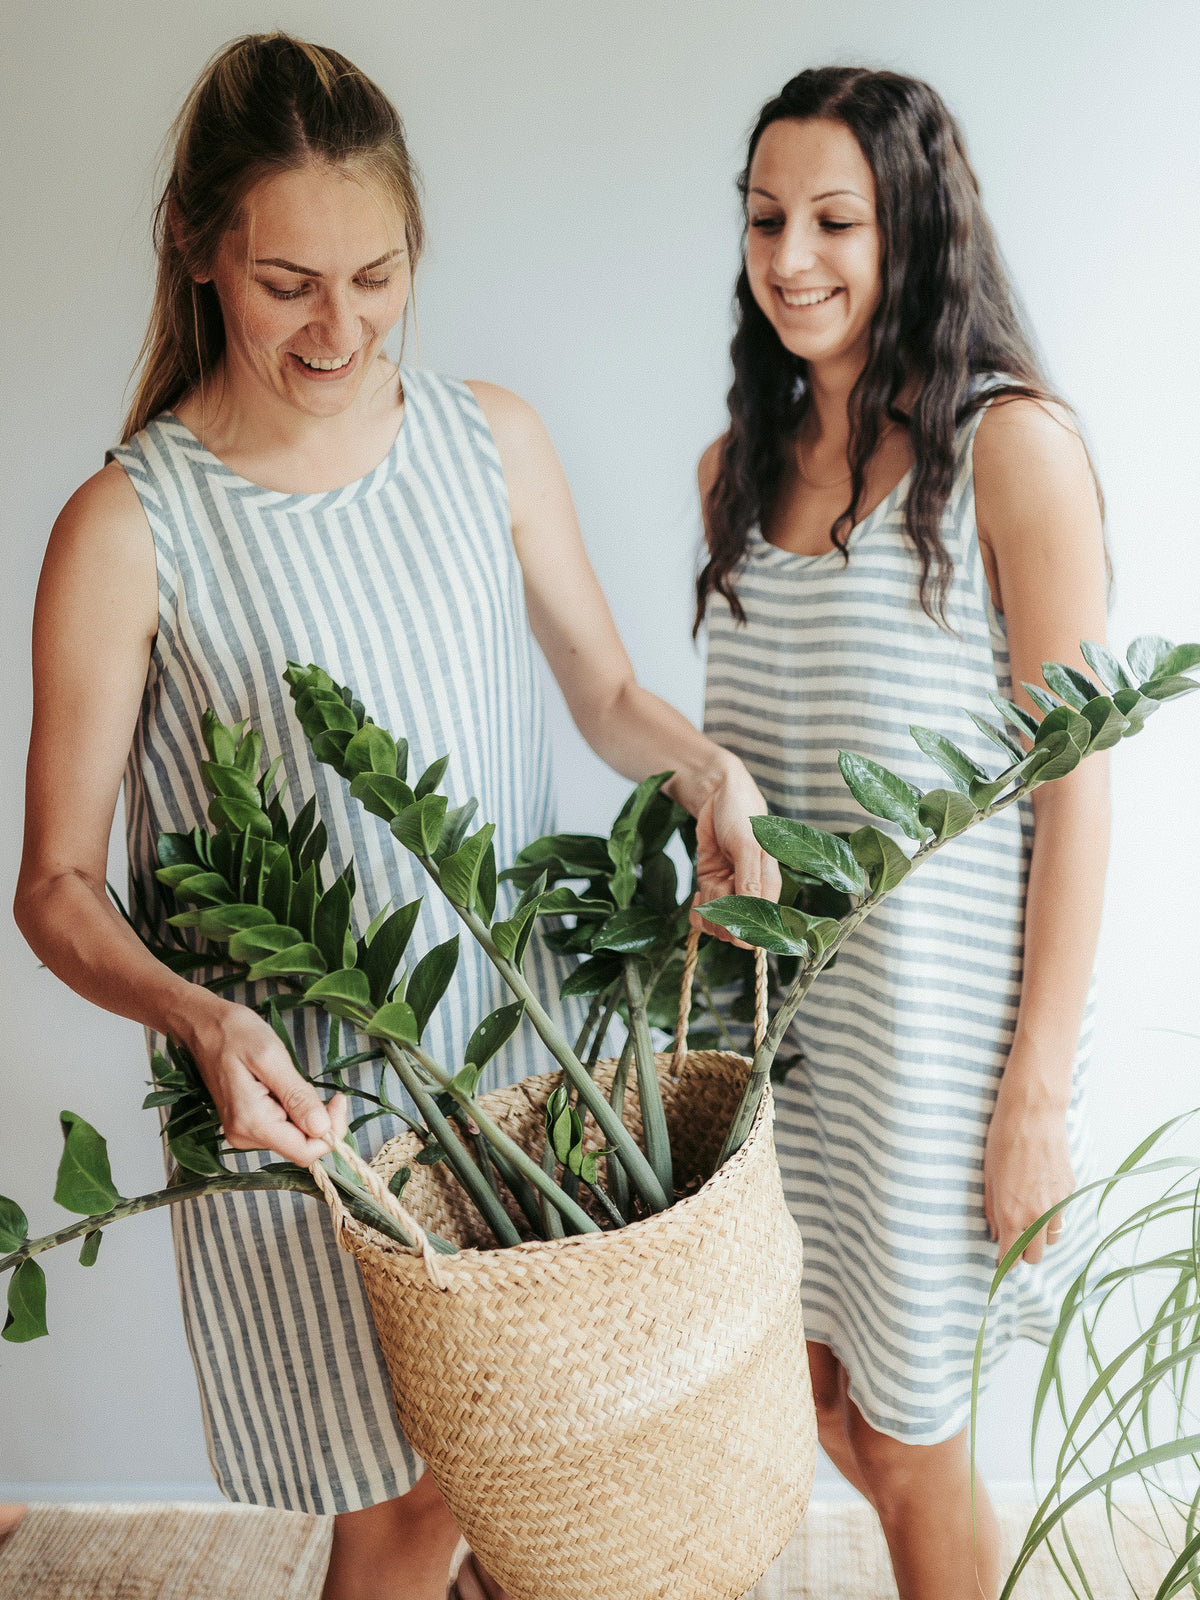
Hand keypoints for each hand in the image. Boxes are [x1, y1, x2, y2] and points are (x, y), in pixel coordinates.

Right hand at [183, 999, 348, 1166]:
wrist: (202, 1025)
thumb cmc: (233, 1033)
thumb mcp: (271, 1057)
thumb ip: (297, 1096)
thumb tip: (322, 1128)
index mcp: (251, 1122)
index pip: (304, 1152)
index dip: (331, 1133)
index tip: (338, 1099)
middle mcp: (245, 1135)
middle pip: (300, 1146)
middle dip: (320, 1120)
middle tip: (323, 1088)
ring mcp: (244, 1131)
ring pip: (293, 1136)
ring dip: (304, 1112)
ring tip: (289, 1079)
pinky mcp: (246, 1123)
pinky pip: (282, 1126)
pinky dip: (292, 1109)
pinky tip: (281, 1085)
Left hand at [692, 766, 781, 944]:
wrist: (716, 795)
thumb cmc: (740, 813)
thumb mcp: (747, 844)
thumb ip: (749, 877)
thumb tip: (752, 910)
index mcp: (769, 885)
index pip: (763, 926)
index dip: (745, 930)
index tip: (730, 914)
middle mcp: (751, 892)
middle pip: (738, 930)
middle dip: (723, 917)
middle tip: (718, 889)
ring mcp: (729, 889)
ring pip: (718, 923)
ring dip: (709, 910)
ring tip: (709, 884)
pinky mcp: (710, 883)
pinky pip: (704, 912)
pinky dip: (697, 912)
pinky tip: (696, 896)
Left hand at [983, 1065, 1074, 1265]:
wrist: (1034, 1113)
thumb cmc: (1002, 1139)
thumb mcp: (987, 1176)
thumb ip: (991, 1209)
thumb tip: (994, 1234)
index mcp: (1012, 1213)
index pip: (1012, 1256)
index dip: (1005, 1263)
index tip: (1000, 1261)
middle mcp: (1038, 1214)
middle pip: (1036, 1257)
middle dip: (1023, 1253)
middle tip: (1012, 1239)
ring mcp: (1058, 1203)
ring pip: (1052, 1238)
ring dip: (1040, 1235)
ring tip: (1027, 1216)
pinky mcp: (1070, 1190)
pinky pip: (1062, 1215)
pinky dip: (1052, 1214)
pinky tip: (1040, 1195)